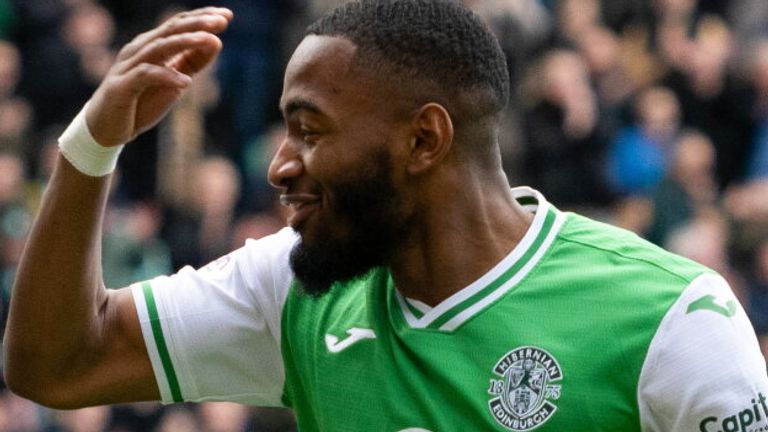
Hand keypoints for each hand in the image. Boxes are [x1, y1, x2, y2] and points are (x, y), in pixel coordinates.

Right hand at [85, 7, 232, 146]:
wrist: (106, 129)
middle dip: (197, 23)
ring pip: (159, 47)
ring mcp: (128, 66)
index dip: (201, 17)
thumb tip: (216, 41)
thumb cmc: (141, 102)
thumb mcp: (175, 81)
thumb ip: (192, 62)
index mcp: (152, 46)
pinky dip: (166, 76)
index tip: (228, 16)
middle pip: (170, 30)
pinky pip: (145, 76)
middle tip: (222, 21)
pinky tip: (186, 82)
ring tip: (211, 40)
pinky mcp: (121, 87)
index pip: (178, 24)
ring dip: (186, 42)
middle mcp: (139, 50)